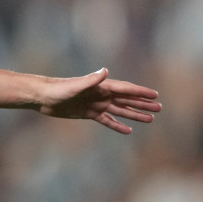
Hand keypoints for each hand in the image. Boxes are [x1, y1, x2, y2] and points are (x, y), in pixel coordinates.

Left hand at [38, 68, 160, 133]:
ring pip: (120, 110)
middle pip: (127, 100)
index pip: (125, 89)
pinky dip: (117, 124)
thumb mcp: (74, 85)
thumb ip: (90, 80)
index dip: (141, 92)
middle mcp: (101, 94)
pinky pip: (107, 120)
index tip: (155, 95)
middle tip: (159, 108)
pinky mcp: (88, 113)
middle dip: (143, 104)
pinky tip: (128, 130)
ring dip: (134, 114)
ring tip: (150, 119)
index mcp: (101, 86)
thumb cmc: (57, 89)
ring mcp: (96, 104)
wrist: (42, 97)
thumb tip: (105, 71)